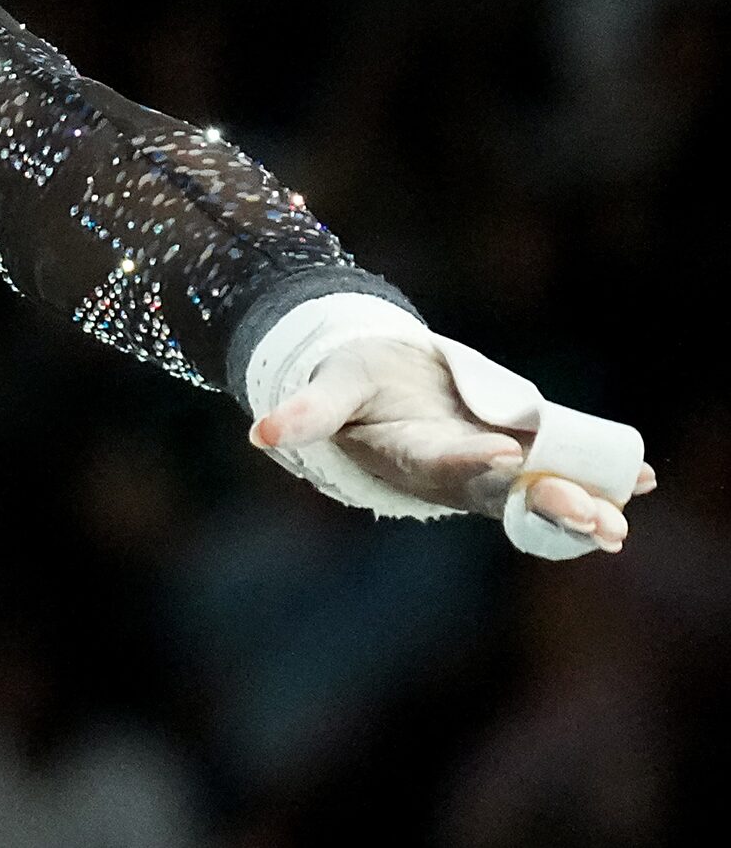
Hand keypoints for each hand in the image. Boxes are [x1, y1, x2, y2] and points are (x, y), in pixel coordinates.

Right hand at [250, 337, 655, 551]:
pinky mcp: (517, 438)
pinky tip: (642, 477)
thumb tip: (259, 433)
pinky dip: (599, 467)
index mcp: (411, 455)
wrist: (378, 381)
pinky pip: (562, 457)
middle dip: (552, 505)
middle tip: (597, 520)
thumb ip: (306, 412)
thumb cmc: (349, 380)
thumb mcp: (330, 388)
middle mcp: (458, 467)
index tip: (501, 457)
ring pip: (542, 485)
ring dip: (584, 502)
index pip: (442, 464)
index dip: (470, 463)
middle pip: (507, 494)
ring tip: (621, 518)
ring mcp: (493, 457)